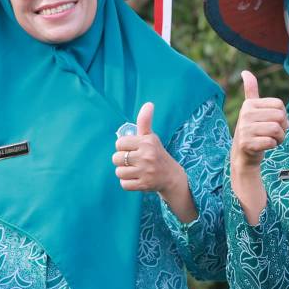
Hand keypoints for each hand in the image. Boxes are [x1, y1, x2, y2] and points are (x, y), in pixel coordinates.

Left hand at [114, 101, 191, 220]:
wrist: (171, 176)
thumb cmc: (156, 154)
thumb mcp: (151, 137)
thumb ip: (145, 121)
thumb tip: (148, 104)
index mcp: (147, 142)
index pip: (119, 143)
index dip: (123, 147)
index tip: (132, 149)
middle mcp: (147, 156)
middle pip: (116, 158)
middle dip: (122, 160)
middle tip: (133, 161)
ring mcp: (145, 172)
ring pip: (119, 172)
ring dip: (124, 172)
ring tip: (134, 170)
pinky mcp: (144, 185)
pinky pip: (124, 184)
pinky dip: (127, 183)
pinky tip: (136, 179)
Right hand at [231, 71, 287, 173]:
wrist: (243, 155)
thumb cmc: (253, 130)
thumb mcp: (251, 109)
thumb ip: (250, 91)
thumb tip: (245, 72)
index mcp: (249, 104)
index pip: (279, 105)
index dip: (282, 116)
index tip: (273, 122)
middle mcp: (245, 114)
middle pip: (280, 117)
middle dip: (282, 128)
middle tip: (273, 134)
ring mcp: (244, 129)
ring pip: (277, 130)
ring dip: (279, 138)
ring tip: (270, 140)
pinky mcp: (246, 143)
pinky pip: (271, 142)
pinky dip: (272, 146)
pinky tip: (264, 146)